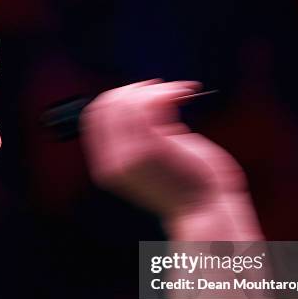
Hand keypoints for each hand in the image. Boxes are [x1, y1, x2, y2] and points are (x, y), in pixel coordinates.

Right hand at [80, 80, 246, 222]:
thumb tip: (133, 100)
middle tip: (161, 91)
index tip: (140, 94)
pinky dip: (169, 91)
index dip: (117, 97)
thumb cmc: (183, 184)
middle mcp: (113, 162)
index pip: (95, 115)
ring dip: (157, 88)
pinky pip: (152, 102)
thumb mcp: (146, 162)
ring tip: (178, 93)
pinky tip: (183, 93)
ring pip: (130, 100)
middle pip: (109, 104)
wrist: (202, 210)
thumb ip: (133, 138)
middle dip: (135, 89)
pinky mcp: (156, 147)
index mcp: (106, 166)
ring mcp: (132, 155)